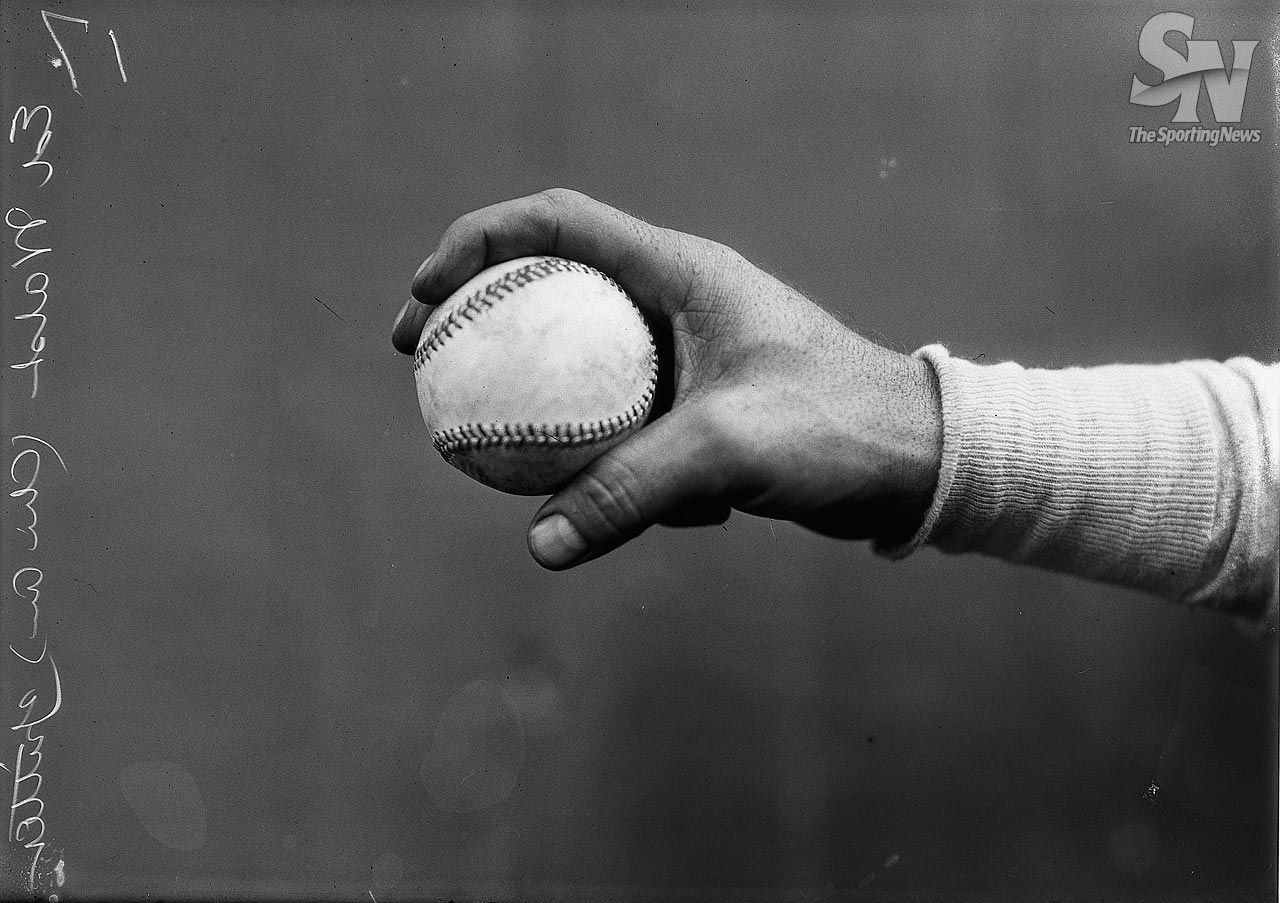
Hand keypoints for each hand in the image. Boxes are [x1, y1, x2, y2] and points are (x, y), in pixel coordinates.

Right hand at [393, 189, 941, 568]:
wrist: (916, 462)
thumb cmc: (838, 428)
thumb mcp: (729, 451)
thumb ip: (630, 489)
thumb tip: (539, 543)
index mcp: (679, 270)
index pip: (555, 223)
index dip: (474, 242)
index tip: (425, 298)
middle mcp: (676, 300)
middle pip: (550, 286)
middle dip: (480, 318)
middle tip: (425, 367)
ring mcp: (685, 356)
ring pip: (582, 365)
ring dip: (546, 406)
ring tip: (521, 462)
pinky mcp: (699, 407)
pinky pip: (625, 425)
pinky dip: (618, 464)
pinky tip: (677, 515)